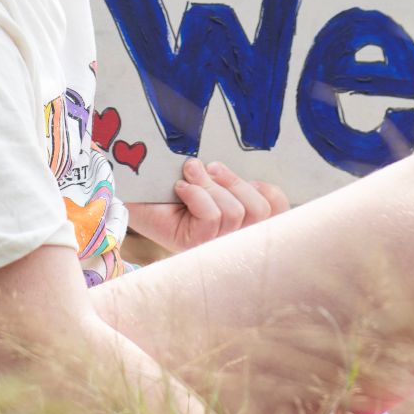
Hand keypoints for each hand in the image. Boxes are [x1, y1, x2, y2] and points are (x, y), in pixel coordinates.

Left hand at [126, 160, 288, 254]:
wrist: (134, 188)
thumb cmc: (174, 180)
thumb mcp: (214, 176)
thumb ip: (236, 178)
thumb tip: (251, 174)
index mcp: (242, 222)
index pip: (279, 213)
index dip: (268, 190)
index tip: (245, 175)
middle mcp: (231, 239)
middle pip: (259, 211)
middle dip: (233, 182)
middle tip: (208, 169)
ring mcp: (213, 245)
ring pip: (235, 211)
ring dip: (209, 185)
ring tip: (188, 176)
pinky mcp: (195, 243)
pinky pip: (211, 216)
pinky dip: (195, 194)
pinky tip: (179, 188)